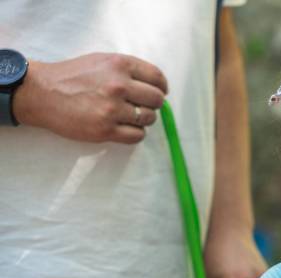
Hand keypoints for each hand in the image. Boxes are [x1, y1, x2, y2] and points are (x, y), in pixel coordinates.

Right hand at [13, 53, 167, 142]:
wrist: (42, 93)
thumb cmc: (72, 76)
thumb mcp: (101, 61)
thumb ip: (127, 70)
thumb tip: (155, 86)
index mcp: (119, 65)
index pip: (157, 78)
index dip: (162, 87)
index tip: (160, 92)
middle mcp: (119, 85)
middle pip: (156, 100)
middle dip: (153, 104)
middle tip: (142, 106)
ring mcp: (112, 109)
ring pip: (148, 119)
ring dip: (143, 119)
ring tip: (128, 116)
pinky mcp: (106, 129)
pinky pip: (137, 136)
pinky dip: (135, 133)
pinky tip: (124, 127)